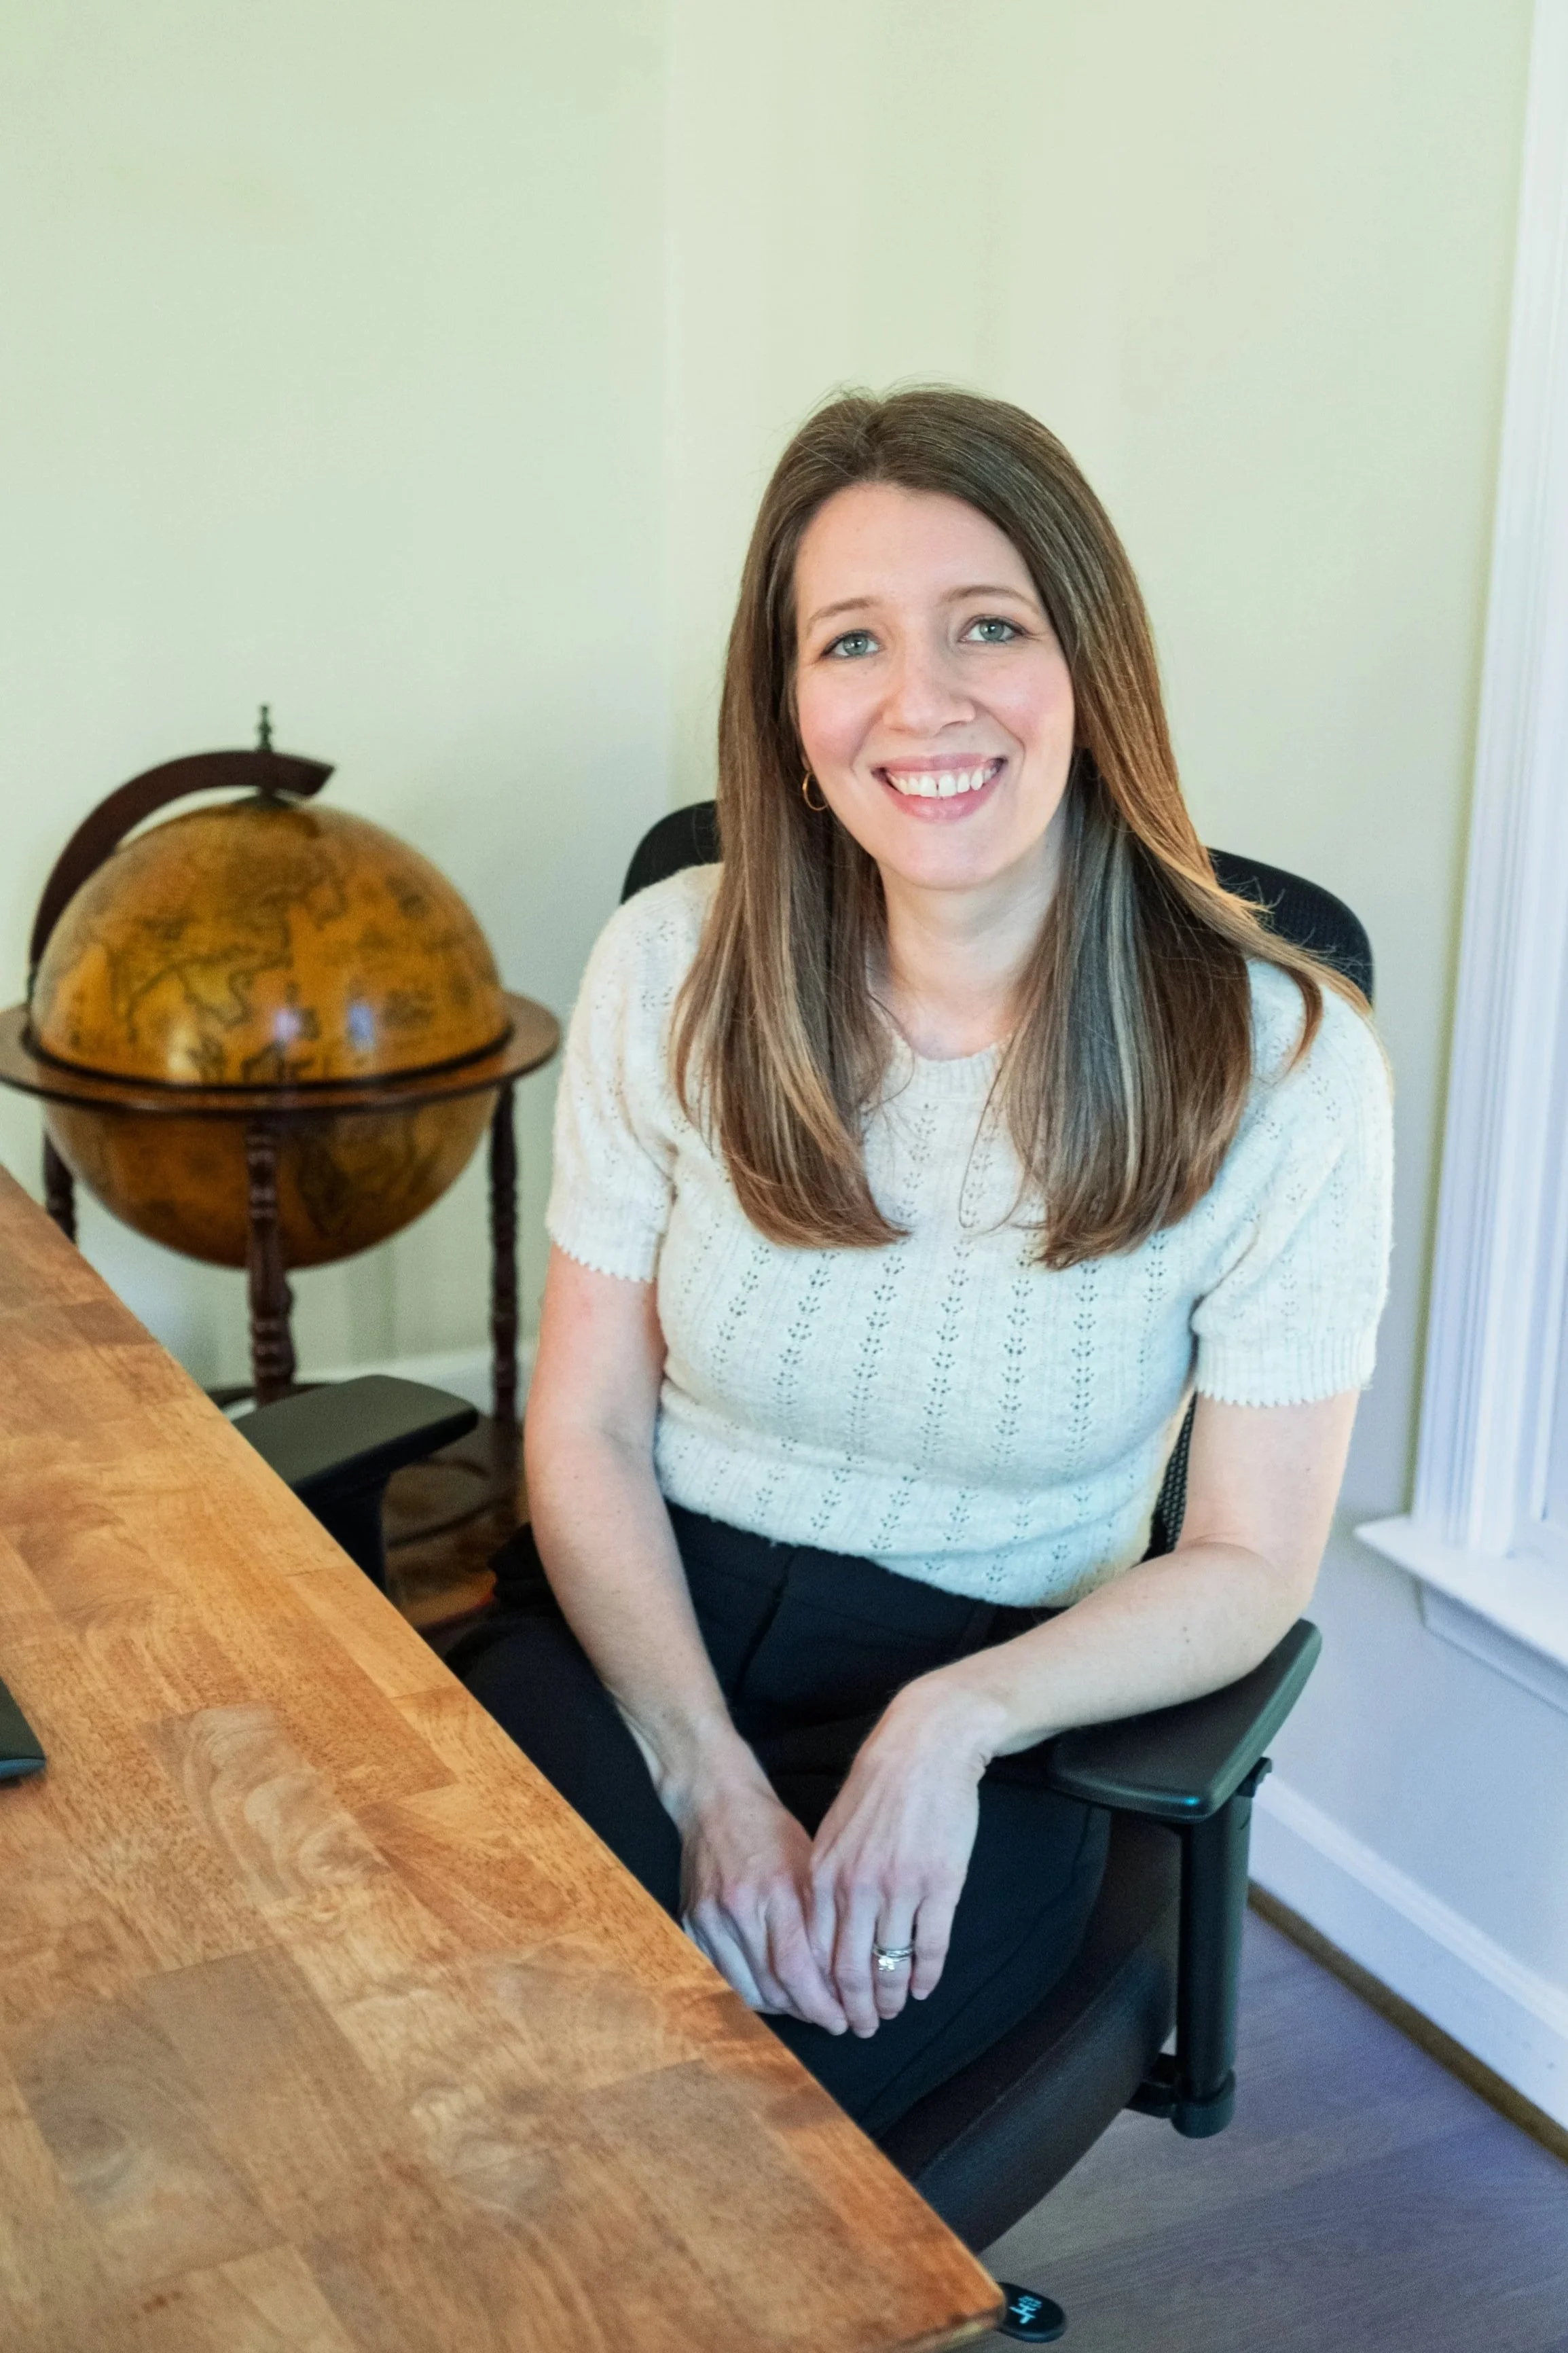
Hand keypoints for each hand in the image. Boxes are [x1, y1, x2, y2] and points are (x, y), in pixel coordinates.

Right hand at [678, 1765, 847, 2032]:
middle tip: (832, 2020)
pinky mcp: (690, 1924)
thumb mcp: (809, 1862)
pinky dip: (747, 1991)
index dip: (821, 2003)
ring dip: (779, 2008)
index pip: (797, 1967)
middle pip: (772, 1985)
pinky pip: (719, 1976)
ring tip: (805, 2009)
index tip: (844, 2019)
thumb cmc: (769, 1828)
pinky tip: (771, 1992)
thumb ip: (822, 1917)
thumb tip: (843, 1974)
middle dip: (806, 2011)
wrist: (714, 1801)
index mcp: (774, 1888)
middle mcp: (737, 1907)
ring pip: (744, 1988)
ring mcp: (708, 1918)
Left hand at [808, 1678, 1003, 2036]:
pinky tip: (923, 1988)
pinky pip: (930, 1947)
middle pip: (849, 1969)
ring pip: (890, 1965)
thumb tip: (820, 1932)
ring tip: (892, 2012)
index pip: (814, 1950)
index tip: (828, 2009)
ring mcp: (900, 1889)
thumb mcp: (835, 1831)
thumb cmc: (880, 1786)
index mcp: (824, 1874)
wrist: (926, 1746)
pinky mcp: (940, 1885)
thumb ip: (826, 1881)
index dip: (821, 1989)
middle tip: (862, 2028)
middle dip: (855, 2008)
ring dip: (891, 1997)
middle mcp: (856, 1887)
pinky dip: (926, 1975)